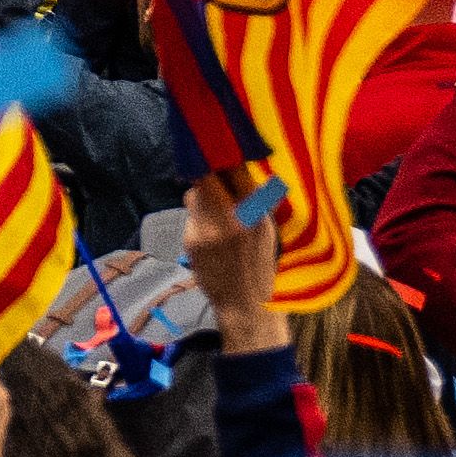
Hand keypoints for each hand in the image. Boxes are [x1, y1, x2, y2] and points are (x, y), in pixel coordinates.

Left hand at [187, 169, 288, 351]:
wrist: (244, 302)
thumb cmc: (258, 262)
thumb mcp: (266, 229)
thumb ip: (251, 200)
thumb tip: (230, 168)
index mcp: (256, 212)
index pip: (234, 169)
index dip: (224, 158)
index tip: (220, 154)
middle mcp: (231, 218)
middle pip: (206, 176)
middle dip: (206, 172)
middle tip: (210, 174)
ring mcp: (208, 230)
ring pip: (194, 194)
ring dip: (200, 196)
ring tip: (213, 212)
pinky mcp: (191, 241)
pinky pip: (189, 216)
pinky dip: (195, 218)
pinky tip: (208, 234)